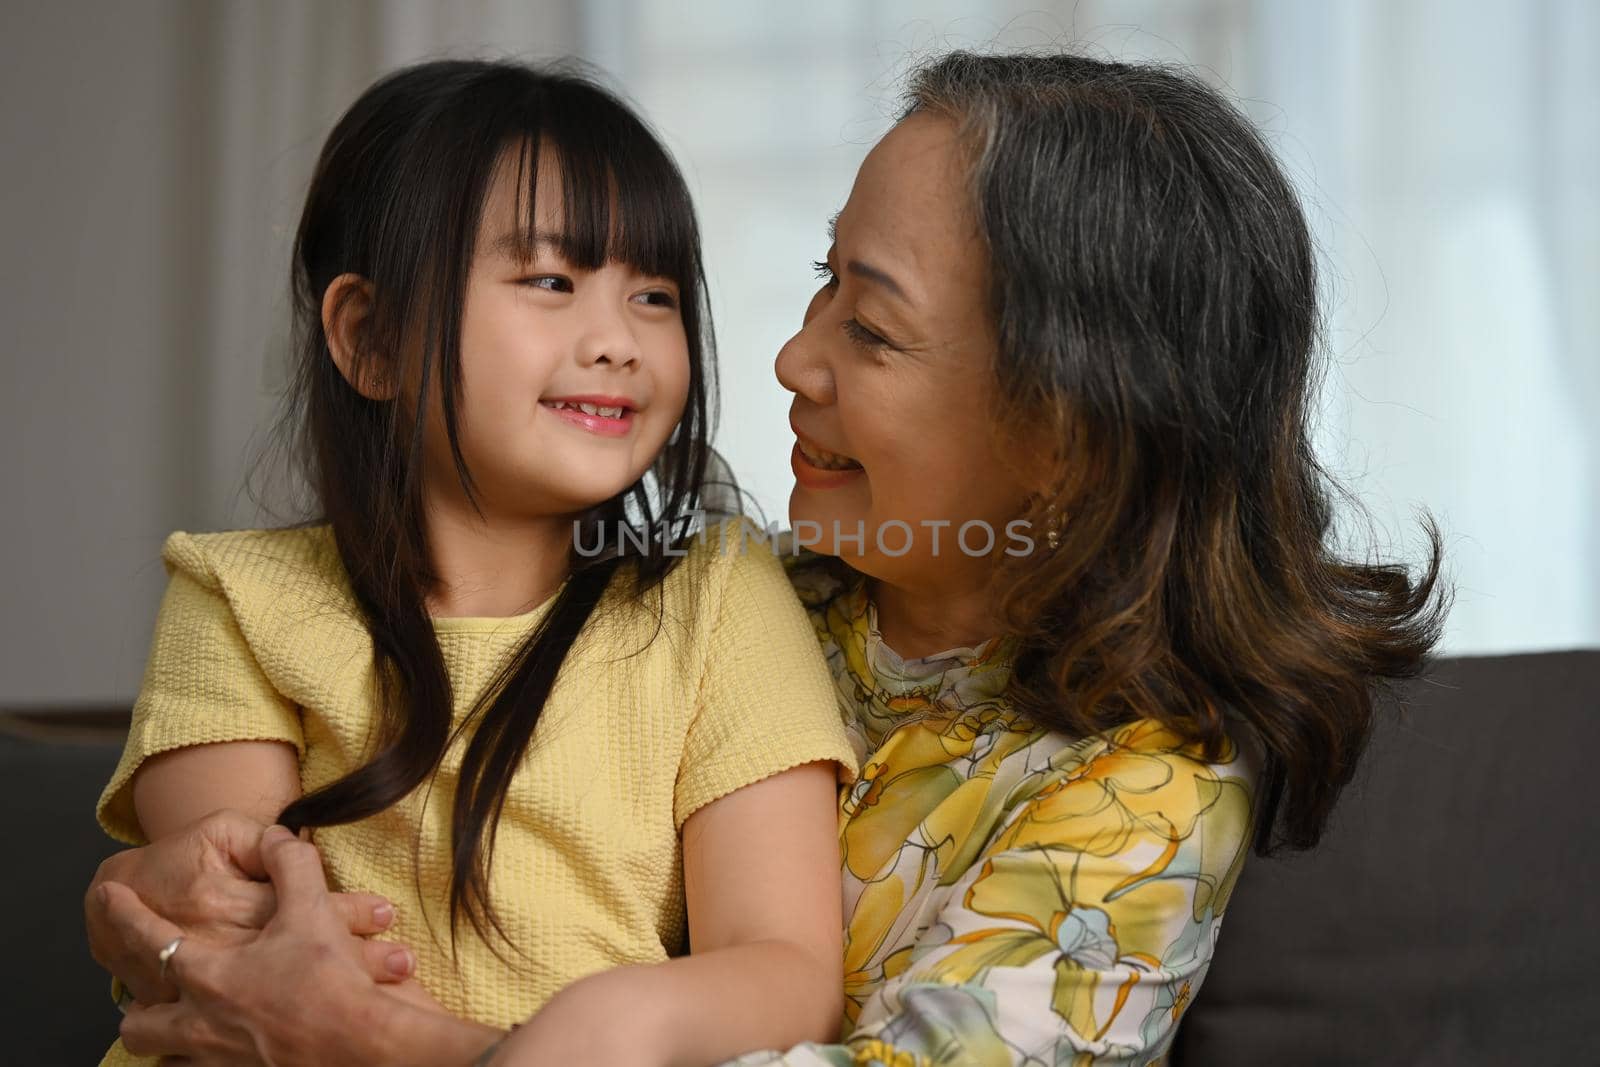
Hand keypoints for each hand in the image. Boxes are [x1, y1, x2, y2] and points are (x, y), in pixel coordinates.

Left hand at [107, 825, 411, 1066]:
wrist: (360, 1046)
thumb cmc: (331, 981)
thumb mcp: (313, 910)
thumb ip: (291, 865)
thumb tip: (278, 836)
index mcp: (211, 975)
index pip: (150, 937)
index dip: (125, 913)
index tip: (107, 895)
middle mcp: (202, 1022)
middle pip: (140, 1025)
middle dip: (136, 1012)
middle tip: (140, 998)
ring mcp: (219, 1057)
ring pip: (165, 1057)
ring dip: (167, 1041)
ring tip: (181, 1025)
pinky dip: (203, 1062)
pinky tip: (224, 1050)